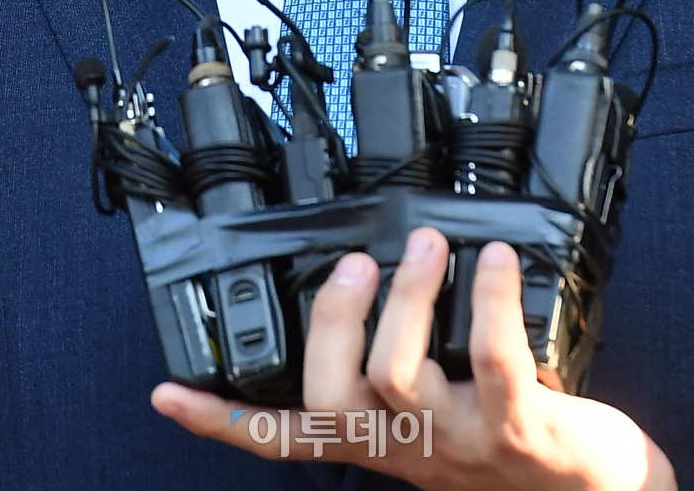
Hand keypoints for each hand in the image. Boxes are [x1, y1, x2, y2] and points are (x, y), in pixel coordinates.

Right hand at [152, 227, 675, 489]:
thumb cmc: (525, 445)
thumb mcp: (445, 419)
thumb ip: (403, 368)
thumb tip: (370, 284)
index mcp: (383, 445)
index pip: (285, 440)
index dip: (224, 420)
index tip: (168, 393)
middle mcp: (410, 450)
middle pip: (332, 394)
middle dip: (334, 316)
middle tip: (360, 259)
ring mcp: (462, 444)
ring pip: (397, 374)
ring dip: (406, 296)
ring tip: (428, 244)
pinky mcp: (522, 429)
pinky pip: (493, 360)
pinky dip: (488, 299)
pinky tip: (496, 260)